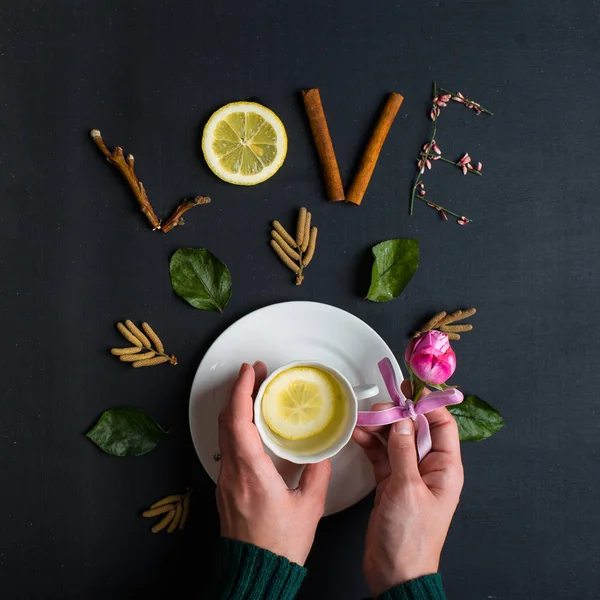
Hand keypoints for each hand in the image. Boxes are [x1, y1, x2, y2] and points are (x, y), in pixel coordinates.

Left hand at [216, 362, 331, 565]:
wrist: (255, 576)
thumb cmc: (280, 545)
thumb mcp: (309, 508)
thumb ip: (316, 474)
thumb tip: (321, 453)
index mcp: (251, 473)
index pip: (238, 421)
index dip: (242, 391)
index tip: (249, 371)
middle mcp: (232, 473)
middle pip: (226, 421)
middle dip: (239, 390)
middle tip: (255, 373)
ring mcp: (225, 481)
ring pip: (224, 433)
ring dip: (236, 407)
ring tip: (254, 392)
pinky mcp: (226, 488)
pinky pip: (227, 448)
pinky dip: (236, 427)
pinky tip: (251, 425)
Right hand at [352, 382, 463, 595]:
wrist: (394, 573)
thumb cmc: (411, 538)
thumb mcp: (407, 489)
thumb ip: (402, 451)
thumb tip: (401, 420)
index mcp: (446, 468)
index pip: (442, 424)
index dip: (427, 403)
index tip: (409, 387)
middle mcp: (429, 467)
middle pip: (415, 428)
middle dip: (397, 414)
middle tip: (379, 406)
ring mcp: (408, 474)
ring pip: (395, 439)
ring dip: (379, 427)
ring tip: (363, 418)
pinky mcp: (391, 482)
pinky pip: (381, 454)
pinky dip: (370, 443)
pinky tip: (358, 434)